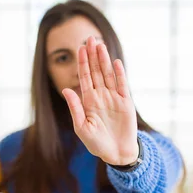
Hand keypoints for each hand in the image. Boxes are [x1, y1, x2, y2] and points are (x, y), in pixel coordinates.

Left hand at [62, 36, 138, 165]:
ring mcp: (114, 98)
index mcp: (88, 100)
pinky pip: (122, 85)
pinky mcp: (126, 102)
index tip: (79, 48)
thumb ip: (75, 108)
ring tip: (100, 45)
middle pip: (96, 71)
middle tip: (90, 38)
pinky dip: (119, 74)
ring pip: (108, 74)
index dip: (82, 63)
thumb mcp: (82, 127)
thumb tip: (66, 90)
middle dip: (92, 55)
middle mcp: (101, 96)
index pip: (84, 77)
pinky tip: (115, 62)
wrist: (116, 153)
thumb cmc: (96, 143)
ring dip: (104, 60)